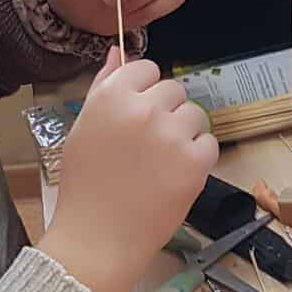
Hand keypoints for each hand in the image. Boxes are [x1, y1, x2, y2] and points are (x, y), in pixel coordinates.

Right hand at [39, 49, 218, 291]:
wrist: (98, 239)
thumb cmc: (85, 186)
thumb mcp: (82, 129)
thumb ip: (103, 86)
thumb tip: (118, 52)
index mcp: (112, 96)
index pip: (146, 68)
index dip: (144, 91)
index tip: (136, 115)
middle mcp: (143, 108)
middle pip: (173, 90)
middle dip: (165, 113)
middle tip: (146, 146)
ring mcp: (172, 134)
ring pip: (195, 115)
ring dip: (184, 134)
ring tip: (159, 163)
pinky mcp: (195, 162)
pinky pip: (208, 143)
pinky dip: (197, 158)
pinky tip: (172, 176)